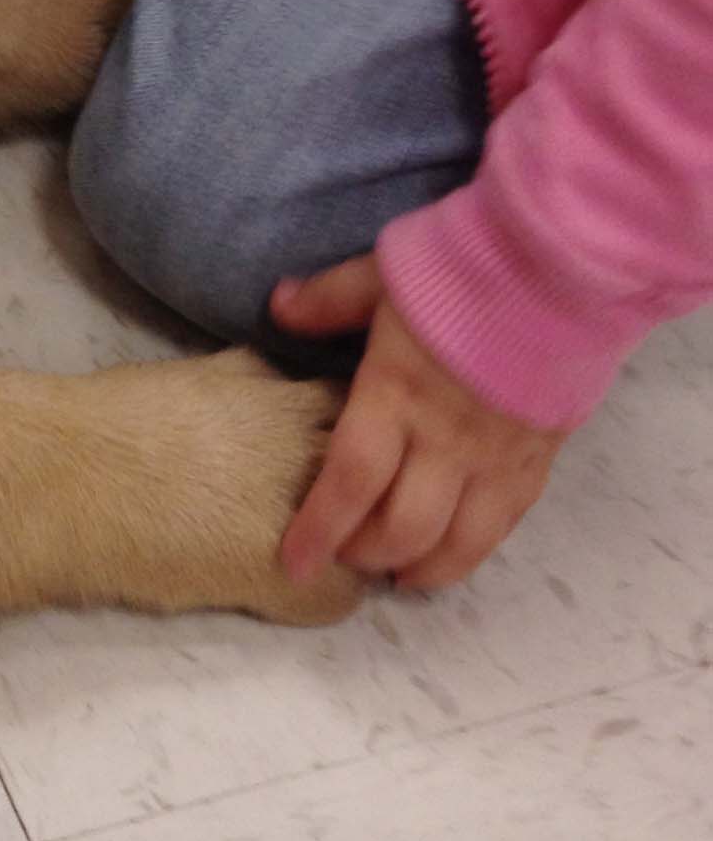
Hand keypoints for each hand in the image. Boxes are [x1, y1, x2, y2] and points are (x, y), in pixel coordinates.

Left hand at [274, 256, 564, 592]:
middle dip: (367, 555)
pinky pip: (505, 524)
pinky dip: (474, 549)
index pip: (350, 481)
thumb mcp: (383, 271)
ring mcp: (497, 458)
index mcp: (396, 394)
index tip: (292, 563)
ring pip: (460, 543)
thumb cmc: (464, 266)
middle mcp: (445, 441)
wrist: (562, 270)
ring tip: (396, 573)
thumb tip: (278, 307)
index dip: (319, 530)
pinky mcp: (539, 460)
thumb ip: (330, 300)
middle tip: (343, 557)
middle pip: (403, 527)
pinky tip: (454, 552)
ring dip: (423, 569)